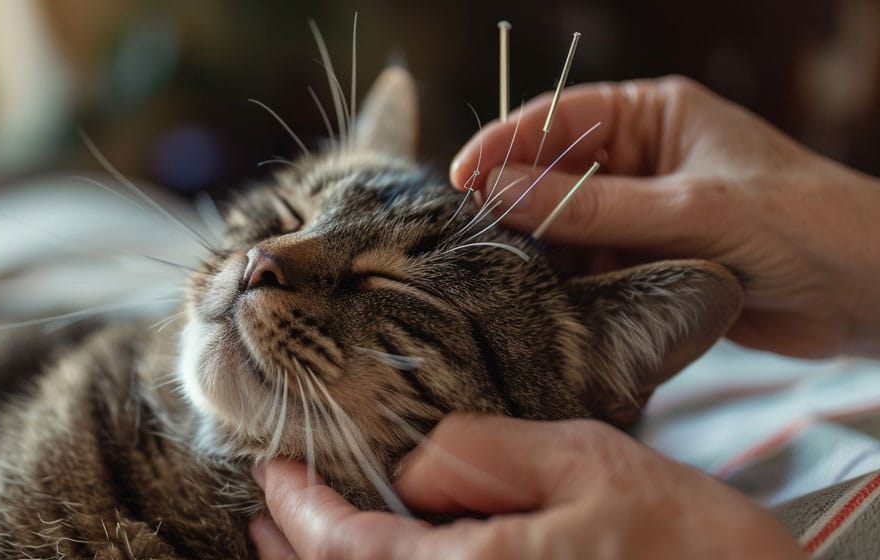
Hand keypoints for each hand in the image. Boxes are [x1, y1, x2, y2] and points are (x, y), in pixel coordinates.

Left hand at [250, 414, 802, 558]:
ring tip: (289, 540)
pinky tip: (374, 557)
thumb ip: (484, 456)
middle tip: (261, 513)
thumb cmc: (681, 542)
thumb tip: (414, 466)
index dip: (299, 508)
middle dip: (292, 551)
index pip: (344, 547)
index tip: (272, 470)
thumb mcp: (586, 462)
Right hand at [450, 76, 879, 358]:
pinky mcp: (648, 263)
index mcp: (654, 116)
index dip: (505, 145)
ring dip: (541, 252)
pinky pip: (590, 269)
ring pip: (566, 228)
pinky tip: (549, 303)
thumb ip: (592, 206)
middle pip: (554, 174)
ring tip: (505, 277)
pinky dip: (569, 287)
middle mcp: (641, 161)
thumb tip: (501, 192)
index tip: (461, 178)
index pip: (560, 118)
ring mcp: (643, 214)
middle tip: (472, 236)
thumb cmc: (803, 223)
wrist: (869, 295)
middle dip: (516, 203)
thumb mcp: (691, 208)